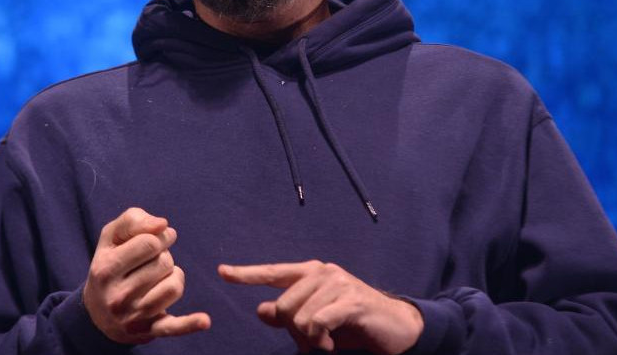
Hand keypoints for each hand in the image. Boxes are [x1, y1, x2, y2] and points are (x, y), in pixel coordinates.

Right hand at [84, 207, 210, 343]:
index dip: (160, 237)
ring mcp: (134, 316)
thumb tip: (162, 225)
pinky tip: (205, 321)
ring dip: (173, 276)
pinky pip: (173, 327)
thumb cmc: (110, 264)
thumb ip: (133, 220)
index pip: (150, 243)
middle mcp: (117, 296)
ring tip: (159, 278)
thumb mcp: (111, 237)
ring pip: (174, 286)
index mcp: (106, 269)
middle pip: (164, 263)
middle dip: (164, 256)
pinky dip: (190, 324)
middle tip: (151, 262)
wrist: (97, 313)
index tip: (157, 240)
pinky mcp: (149, 330)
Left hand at [219, 260, 422, 353]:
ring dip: (310, 340)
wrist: (394, 328)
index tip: (222, 272)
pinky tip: (332, 344)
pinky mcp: (352, 299)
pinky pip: (319, 322)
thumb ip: (289, 317)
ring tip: (327, 342)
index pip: (272, 273)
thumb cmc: (351, 324)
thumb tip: (261, 310)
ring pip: (299, 318)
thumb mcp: (316, 323)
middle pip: (283, 306)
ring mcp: (338, 283)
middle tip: (314, 341)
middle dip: (293, 332)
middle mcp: (322, 272)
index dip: (246, 274)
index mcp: (310, 273)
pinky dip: (321, 340)